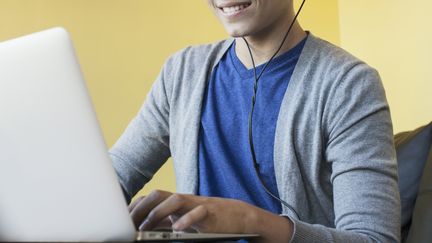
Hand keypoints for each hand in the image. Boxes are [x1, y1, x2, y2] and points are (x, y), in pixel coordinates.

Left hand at [128, 190, 293, 241]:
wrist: (239, 216)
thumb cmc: (209, 219)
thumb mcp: (185, 220)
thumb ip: (167, 220)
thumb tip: (145, 225)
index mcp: (176, 202)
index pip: (151, 198)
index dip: (135, 206)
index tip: (122, 219)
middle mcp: (184, 200)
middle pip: (159, 194)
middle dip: (142, 208)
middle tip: (130, 225)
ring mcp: (197, 204)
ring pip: (175, 200)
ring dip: (158, 212)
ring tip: (146, 227)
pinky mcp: (211, 213)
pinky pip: (198, 213)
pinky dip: (187, 220)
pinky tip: (177, 228)